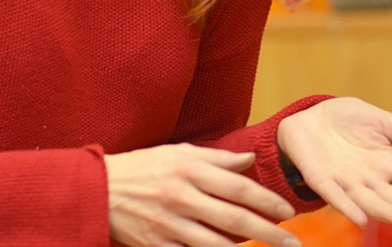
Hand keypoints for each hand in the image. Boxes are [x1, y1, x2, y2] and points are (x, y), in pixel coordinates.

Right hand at [104, 143, 301, 246]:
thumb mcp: (178, 153)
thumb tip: (250, 160)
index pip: (239, 188)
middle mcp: (181, 197)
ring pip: (217, 245)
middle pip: (235, 219)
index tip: (288, 213)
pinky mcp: (157, 246)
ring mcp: (169, 225)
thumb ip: (217, 158)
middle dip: (269, 233)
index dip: (267, 201)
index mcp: (189, 170)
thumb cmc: (142, 168)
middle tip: (294, 243)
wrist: (98, 190)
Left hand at [277, 97, 391, 233]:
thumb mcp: (384, 122)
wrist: (310, 115)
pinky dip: (348, 208)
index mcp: (388, 165)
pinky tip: (361, 219)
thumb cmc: (348, 119)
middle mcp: (371, 180)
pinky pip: (336, 197)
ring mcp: (347, 183)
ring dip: (389, 214)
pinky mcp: (323, 181)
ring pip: (371, 202)